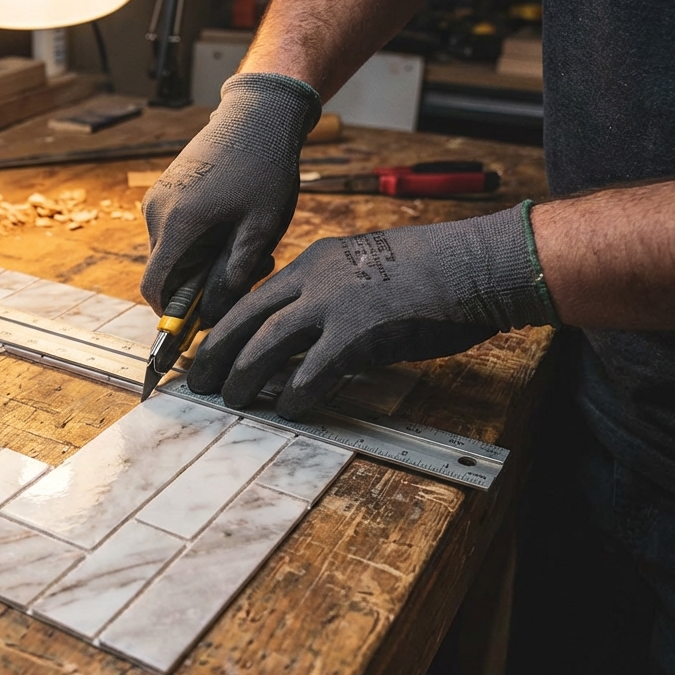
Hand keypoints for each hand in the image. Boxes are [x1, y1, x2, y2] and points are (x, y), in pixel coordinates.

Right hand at [141, 73, 321, 324]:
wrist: (257, 114)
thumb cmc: (264, 168)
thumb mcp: (259, 229)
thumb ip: (233, 275)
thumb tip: (212, 316)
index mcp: (177, 225)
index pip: (154, 288)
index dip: (172, 314)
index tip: (200, 319)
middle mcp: (157, 212)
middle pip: (166, 272)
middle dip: (201, 283)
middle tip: (250, 268)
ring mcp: (157, 198)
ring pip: (172, 252)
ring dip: (204, 260)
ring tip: (247, 241)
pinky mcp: (165, 189)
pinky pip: (174, 230)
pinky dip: (199, 239)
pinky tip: (233, 223)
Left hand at [187, 203, 558, 417]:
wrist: (477, 263)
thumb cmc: (433, 272)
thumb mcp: (367, 270)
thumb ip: (333, 297)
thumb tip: (310, 338)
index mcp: (315, 263)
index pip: (254, 296)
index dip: (225, 327)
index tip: (207, 349)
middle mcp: (315, 279)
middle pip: (245, 318)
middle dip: (214, 352)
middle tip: (197, 380)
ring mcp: (336, 304)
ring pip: (267, 342)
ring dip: (244, 375)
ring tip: (231, 400)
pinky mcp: (360, 332)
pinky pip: (314, 369)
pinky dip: (295, 393)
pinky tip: (288, 411)